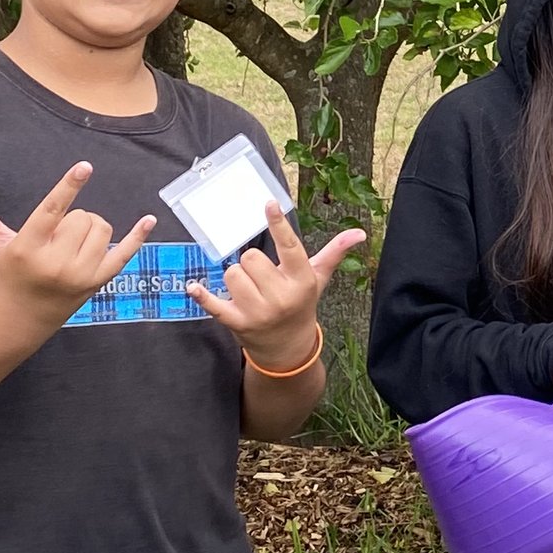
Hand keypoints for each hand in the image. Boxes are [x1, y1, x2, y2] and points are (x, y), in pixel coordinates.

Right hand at [0, 163, 155, 325]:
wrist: (21, 317)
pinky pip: (124, 254)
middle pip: (83, 218)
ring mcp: (80, 275)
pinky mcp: (97, 283)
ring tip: (72, 243)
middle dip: (73, 219)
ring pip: (102, 229)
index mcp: (29, 247)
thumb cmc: (8, 272)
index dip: (68, 186)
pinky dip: (138, 237)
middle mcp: (56, 263)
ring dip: (91, 228)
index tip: (85, 166)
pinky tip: (149, 220)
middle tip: (57, 238)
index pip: (52, 211)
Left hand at [187, 203, 365, 365]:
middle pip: (251, 257)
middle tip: (261, 277)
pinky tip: (194, 287)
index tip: (269, 204)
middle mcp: (281, 296)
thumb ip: (334, 253)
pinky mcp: (238, 324)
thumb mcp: (318, 279)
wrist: (289, 349)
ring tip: (248, 290)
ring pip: (232, 274)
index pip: (289, 246)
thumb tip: (359, 233)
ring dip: (236, 278)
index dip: (278, 224)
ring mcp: (258, 312)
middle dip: (252, 264)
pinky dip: (203, 295)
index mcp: (301, 280)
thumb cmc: (301, 304)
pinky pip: (214, 304)